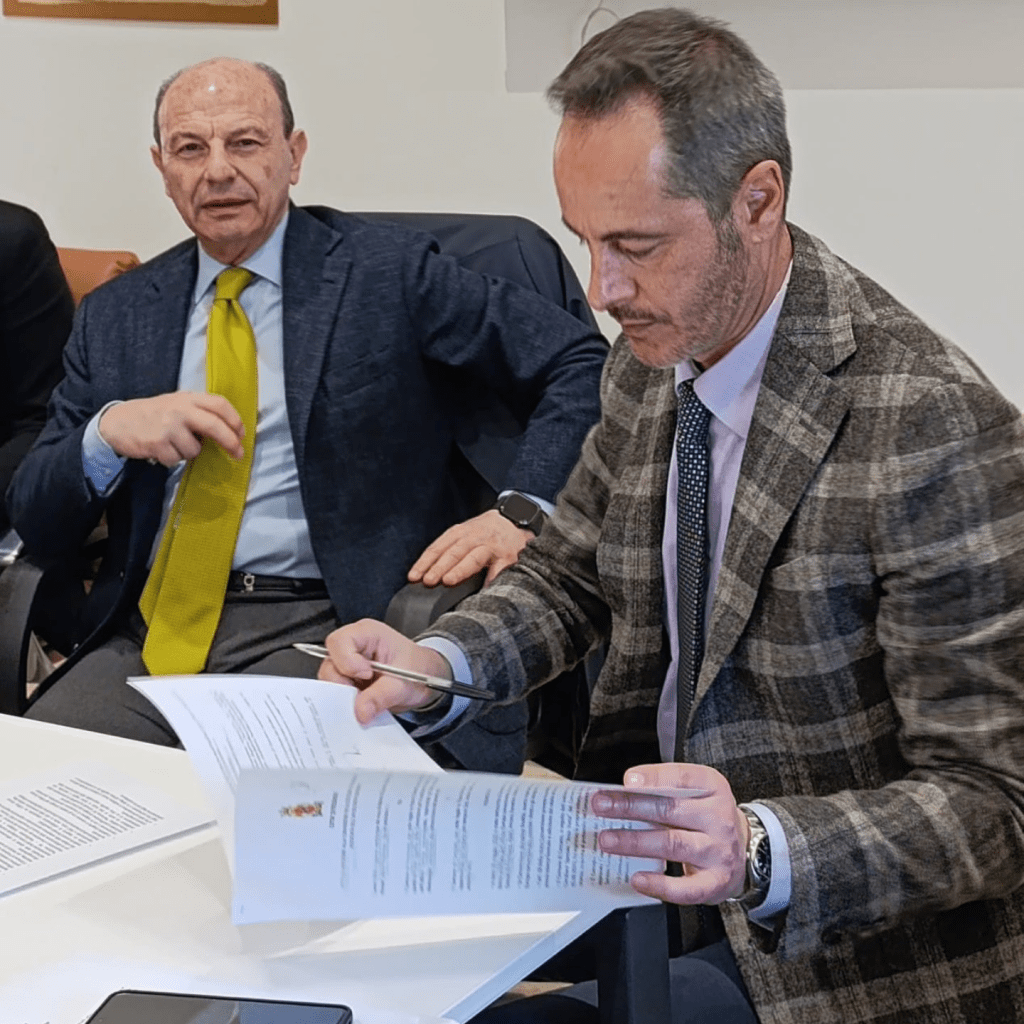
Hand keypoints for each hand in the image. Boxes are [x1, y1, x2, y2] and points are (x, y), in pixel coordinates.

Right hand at [98, 391, 244, 465]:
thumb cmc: (154, 414)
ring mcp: (168, 427)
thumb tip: (228, 431)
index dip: (235, 420)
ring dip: (189, 453)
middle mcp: (179, 410)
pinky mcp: (157, 443)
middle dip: (231, 442)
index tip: (242, 434)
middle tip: (238, 454)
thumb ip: (199, 412)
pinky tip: (162, 450)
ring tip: (175, 445)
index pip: (220, 404)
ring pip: (195, 450)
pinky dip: (172, 459)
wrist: (117, 421)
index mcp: (188, 398)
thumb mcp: (177, 404)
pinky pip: (176, 459)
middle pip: (215, 426)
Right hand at [318, 619, 449, 723]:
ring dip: (344, 695)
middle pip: (330, 663)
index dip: (347, 662)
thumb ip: (382, 696)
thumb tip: (361, 711)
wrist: (426, 679)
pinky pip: (336, 692)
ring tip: (365, 701)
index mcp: (367, 633)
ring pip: (330, 680)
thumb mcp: (404, 683)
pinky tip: (361, 706)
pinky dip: (346, 702)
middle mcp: (353, 646)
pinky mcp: (348, 680)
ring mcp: (348, 663)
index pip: (340, 642)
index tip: (366, 675)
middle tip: (361, 695)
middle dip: (343, 684)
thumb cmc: (418, 669)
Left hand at [407, 509, 532, 586]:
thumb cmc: (486, 532)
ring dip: (460, 569)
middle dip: (439, 567)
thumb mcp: (466, 533)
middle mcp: (475, 537)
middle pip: (454, 552)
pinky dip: (491, 580)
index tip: (414, 577)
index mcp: (461, 532)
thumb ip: (450, 549)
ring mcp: (492, 547)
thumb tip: (427, 574)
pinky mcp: (509, 557)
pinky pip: (499, 570)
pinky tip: (482, 590)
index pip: (438, 547)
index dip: (425, 562)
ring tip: (448, 581)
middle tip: (428, 581)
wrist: (517, 519)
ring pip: (474, 558)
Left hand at [591, 763, 749, 905]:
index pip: (682, 778)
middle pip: (670, 810)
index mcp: (712, 788)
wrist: (751, 851)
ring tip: (607, 840)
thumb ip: (665, 791)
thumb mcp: (697, 794)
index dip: (654, 778)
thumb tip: (619, 794)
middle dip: (631, 807)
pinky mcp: (715, 882)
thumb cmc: (709, 818)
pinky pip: (685, 887)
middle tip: (601, 807)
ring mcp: (718, 851)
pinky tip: (637, 879)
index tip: (627, 780)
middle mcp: (718, 818)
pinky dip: (659, 884)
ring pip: (672, 844)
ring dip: (635, 841)